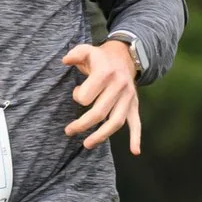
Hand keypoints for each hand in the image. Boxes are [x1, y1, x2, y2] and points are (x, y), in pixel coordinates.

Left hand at [63, 38, 141, 152]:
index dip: (78, 96)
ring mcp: (128, 97)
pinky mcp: (134, 105)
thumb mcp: (87, 50)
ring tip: (87, 144)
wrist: (125, 56)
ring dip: (101, 135)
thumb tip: (65, 61)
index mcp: (105, 74)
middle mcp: (119, 87)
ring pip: (115, 122)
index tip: (77, 93)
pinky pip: (136, 123)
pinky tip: (135, 151)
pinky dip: (136, 138)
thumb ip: (75, 54)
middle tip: (69, 131)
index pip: (87, 96)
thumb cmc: (101, 57)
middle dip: (82, 124)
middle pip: (99, 113)